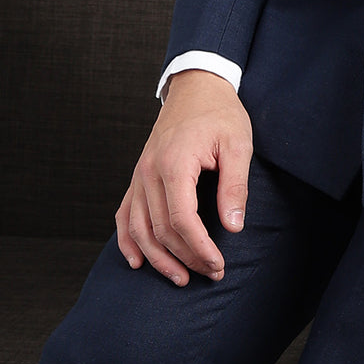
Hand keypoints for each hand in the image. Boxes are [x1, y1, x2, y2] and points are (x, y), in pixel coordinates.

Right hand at [115, 69, 252, 286]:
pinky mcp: (138, 176)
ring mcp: (139, 174)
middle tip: (212, 273)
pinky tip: (137, 261)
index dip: (199, 248)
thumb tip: (233, 227)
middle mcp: (149, 171)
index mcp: (175, 162)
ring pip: (139, 228)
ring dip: (157, 258)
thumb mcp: (238, 144)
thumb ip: (235, 185)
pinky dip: (127, 240)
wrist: (197, 86)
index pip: (181, 220)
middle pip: (161, 229)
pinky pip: (125, 214)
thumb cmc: (220, 114)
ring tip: (181, 278)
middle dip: (186, 258)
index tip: (218, 265)